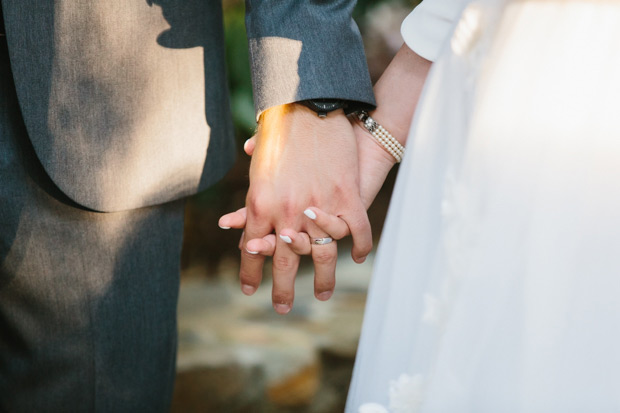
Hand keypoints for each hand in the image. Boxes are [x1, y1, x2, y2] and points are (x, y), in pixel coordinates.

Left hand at [232, 103, 371, 313]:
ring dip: (324, 279)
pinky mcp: (347, 199)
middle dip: (281, 290)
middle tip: (281, 309)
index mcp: (258, 204)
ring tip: (322, 295)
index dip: (249, 272)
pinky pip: (356, 232)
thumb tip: (232, 220)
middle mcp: (286, 213)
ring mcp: (318, 208)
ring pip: (322, 255)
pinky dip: (360, 246)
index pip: (250, 250)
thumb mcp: (257, 163)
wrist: (312, 106)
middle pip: (283, 262)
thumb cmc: (279, 130)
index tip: (248, 288)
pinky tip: (359, 258)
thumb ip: (248, 199)